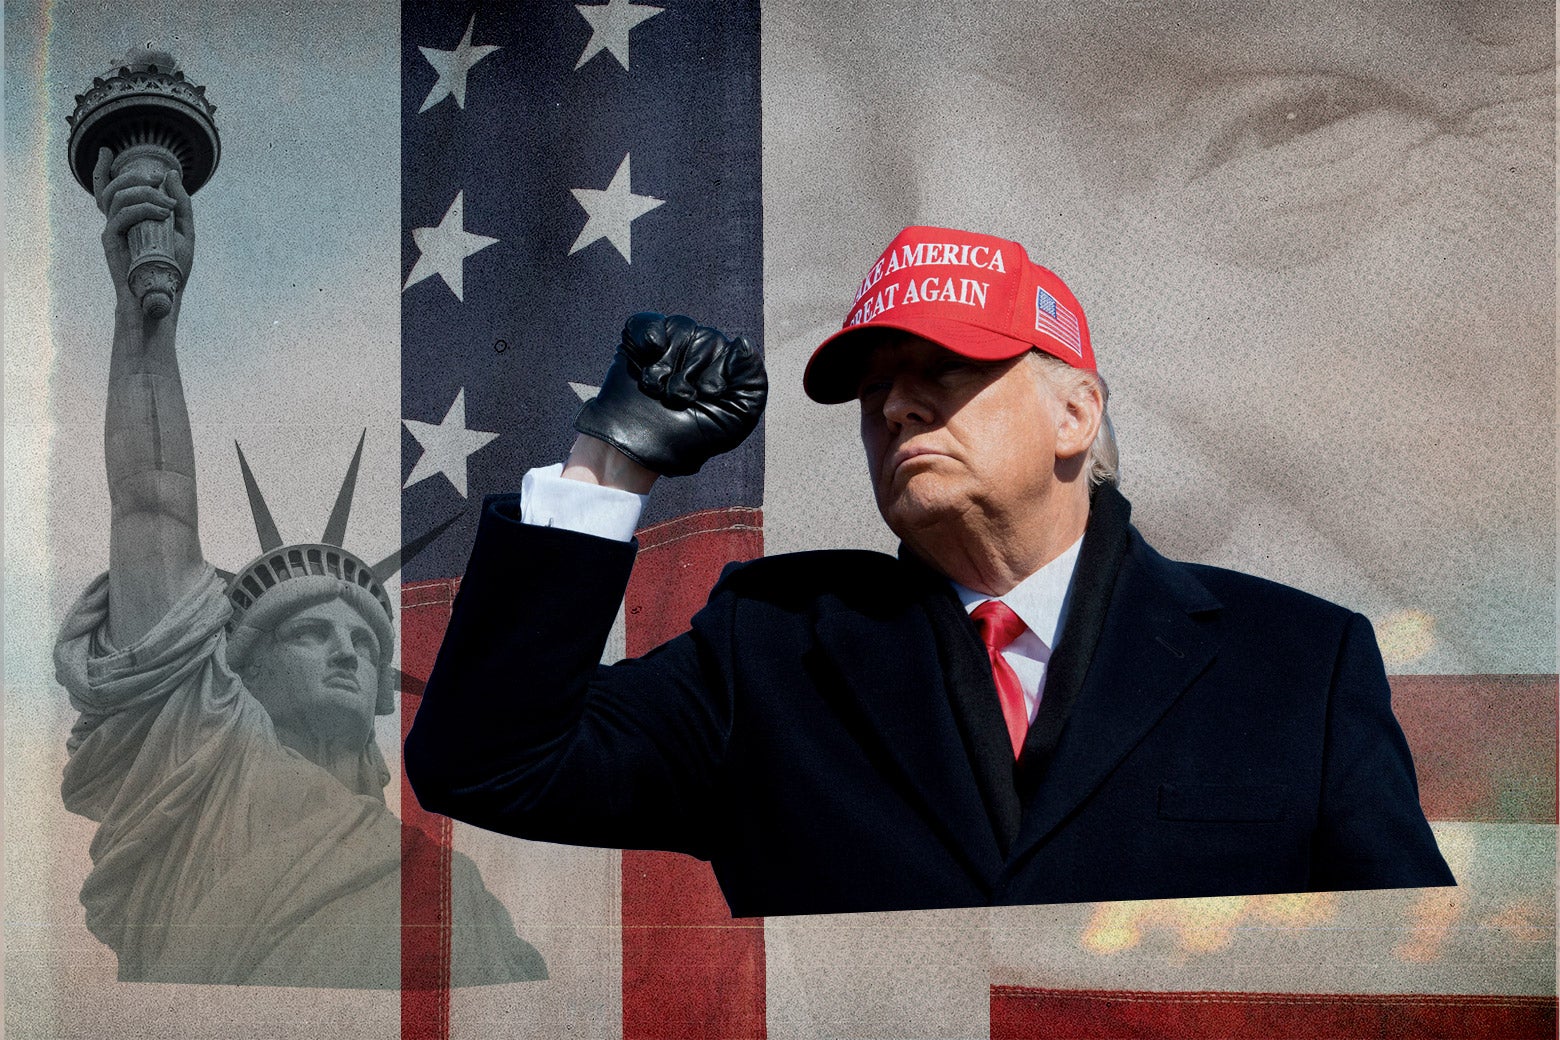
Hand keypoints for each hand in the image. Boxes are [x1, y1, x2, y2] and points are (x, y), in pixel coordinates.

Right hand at [93, 147, 194, 305]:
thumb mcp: (183, 232)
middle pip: (112, 188)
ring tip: (166, 203)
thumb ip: (180, 205)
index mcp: (129, 219)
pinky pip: (120, 217)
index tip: (107, 151)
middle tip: (157, 180)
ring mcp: (113, 231)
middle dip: (134, 177)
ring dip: (143, 193)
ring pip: (116, 198)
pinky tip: (161, 212)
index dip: (102, 169)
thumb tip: (171, 175)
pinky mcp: (112, 242)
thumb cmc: (172, 268)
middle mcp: (117, 222)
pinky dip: (141, 209)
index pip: (108, 189)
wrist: (163, 296)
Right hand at [574, 312, 766, 476]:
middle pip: (707, 338)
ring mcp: (670, 347)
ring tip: (657, 390)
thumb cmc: (689, 439)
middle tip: (677, 400)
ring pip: (681, 327)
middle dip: (689, 375)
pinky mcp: (638, 344)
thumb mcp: (734, 420)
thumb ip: (753, 382)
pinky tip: (650, 350)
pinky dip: (649, 332)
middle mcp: (700, 353)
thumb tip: (743, 342)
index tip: (705, 398)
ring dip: (668, 363)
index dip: (715, 376)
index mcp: (726, 369)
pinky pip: (648, 321)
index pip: (734, 352)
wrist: (639, 451)